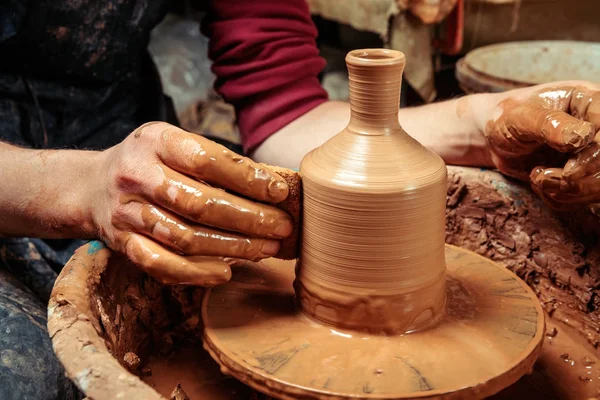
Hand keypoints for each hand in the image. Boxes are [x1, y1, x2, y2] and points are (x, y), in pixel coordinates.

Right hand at [89, 122, 291, 285]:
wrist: (92, 185)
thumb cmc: (150, 162)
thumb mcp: (174, 143)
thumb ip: (213, 160)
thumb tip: (269, 185)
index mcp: (155, 141)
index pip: (207, 160)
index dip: (248, 179)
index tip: (279, 191)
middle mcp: (137, 175)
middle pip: (200, 203)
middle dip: (250, 218)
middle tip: (283, 227)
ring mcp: (127, 212)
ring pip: (185, 237)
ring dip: (233, 247)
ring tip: (266, 249)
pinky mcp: (122, 243)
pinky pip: (160, 264)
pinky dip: (195, 273)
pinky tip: (225, 272)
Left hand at [483, 82, 599, 208]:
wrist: (493, 138)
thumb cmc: (507, 118)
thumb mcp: (521, 117)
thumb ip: (550, 123)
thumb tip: (582, 137)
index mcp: (590, 103)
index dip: (597, 153)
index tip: (569, 168)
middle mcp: (598, 129)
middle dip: (579, 178)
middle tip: (543, 177)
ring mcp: (591, 154)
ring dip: (567, 191)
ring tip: (537, 179)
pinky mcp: (582, 177)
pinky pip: (581, 199)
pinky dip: (558, 198)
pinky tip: (538, 183)